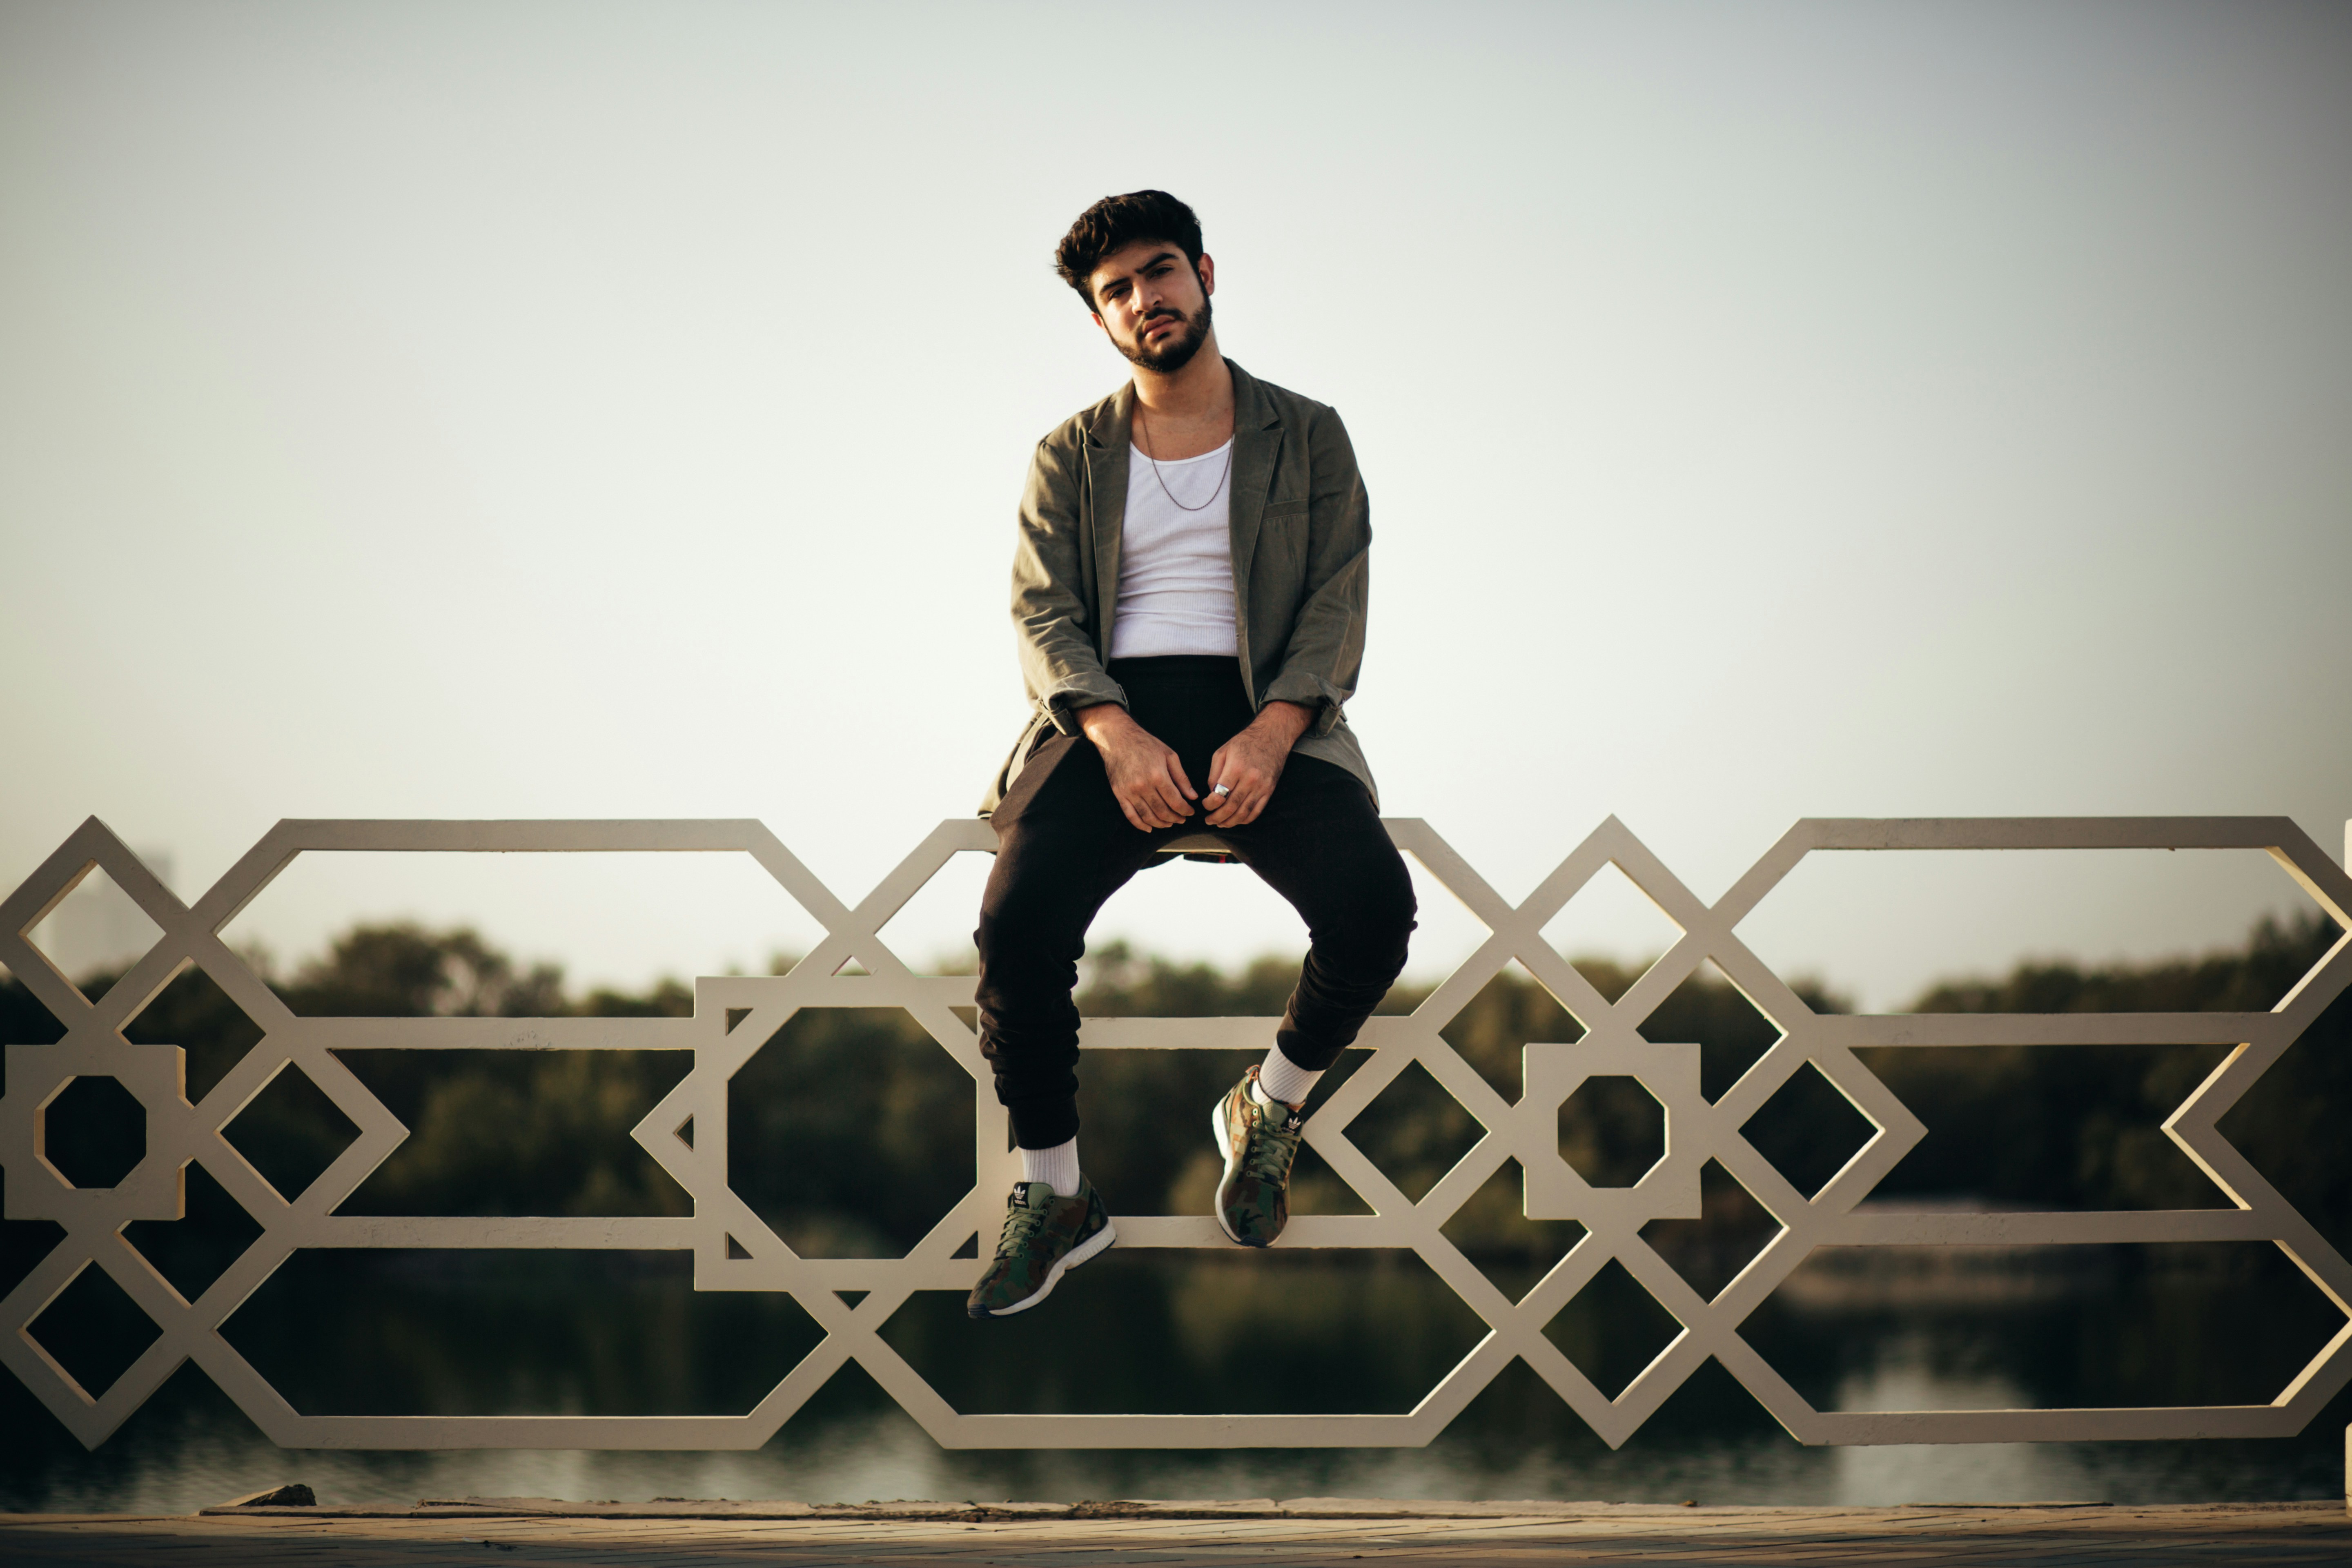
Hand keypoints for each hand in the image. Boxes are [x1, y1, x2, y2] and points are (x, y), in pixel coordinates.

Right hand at [1078, 704, 1196, 830]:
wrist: (1118, 738)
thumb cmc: (1146, 744)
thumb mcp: (1169, 756)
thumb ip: (1181, 778)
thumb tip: (1192, 797)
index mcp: (1158, 776)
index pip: (1176, 801)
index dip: (1185, 810)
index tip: (1190, 812)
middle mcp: (1143, 786)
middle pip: (1163, 811)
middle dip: (1175, 818)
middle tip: (1182, 819)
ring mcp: (1129, 792)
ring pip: (1148, 816)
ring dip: (1161, 823)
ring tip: (1169, 823)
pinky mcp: (1119, 794)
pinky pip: (1130, 815)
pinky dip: (1141, 825)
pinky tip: (1149, 828)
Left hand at [1204, 702, 1312, 826]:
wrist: (1272, 736)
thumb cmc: (1245, 742)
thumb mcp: (1222, 752)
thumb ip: (1214, 773)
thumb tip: (1211, 793)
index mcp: (1236, 768)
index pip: (1219, 795)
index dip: (1209, 805)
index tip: (1205, 805)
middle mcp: (1250, 780)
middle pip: (1231, 807)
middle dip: (1217, 817)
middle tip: (1208, 820)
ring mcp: (1262, 787)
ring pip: (1244, 813)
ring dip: (1230, 822)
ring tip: (1220, 823)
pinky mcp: (1269, 791)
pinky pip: (1256, 811)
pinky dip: (1245, 820)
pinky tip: (1236, 820)